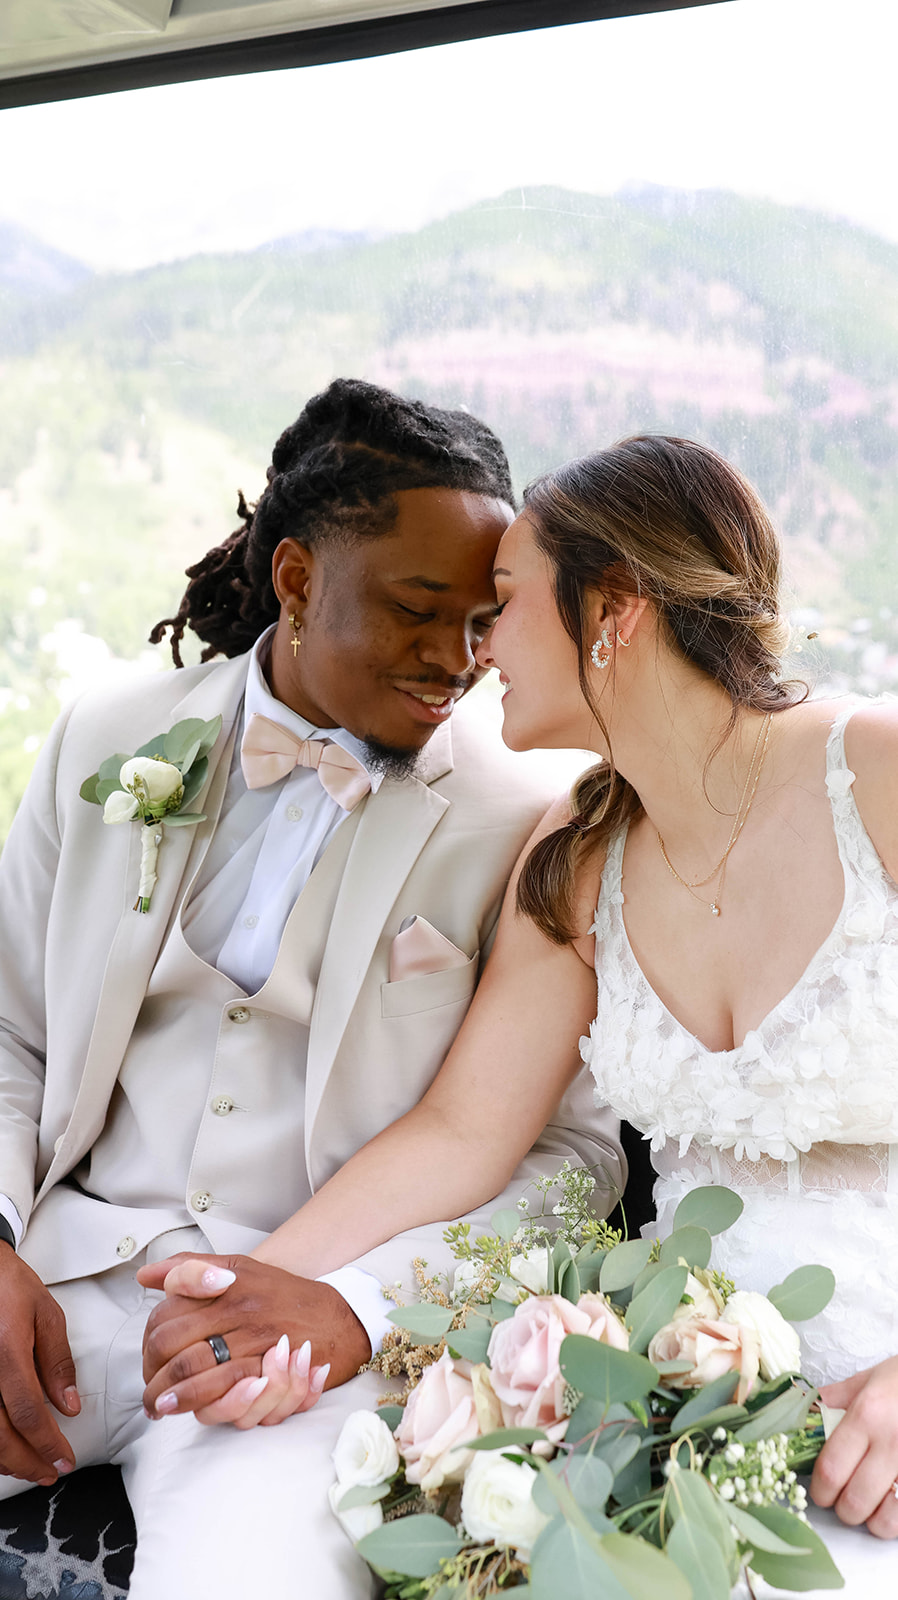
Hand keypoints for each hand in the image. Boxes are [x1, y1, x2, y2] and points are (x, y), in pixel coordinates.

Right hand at [0, 1249, 79, 1482]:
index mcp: (7, 1354)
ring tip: (30, 1467)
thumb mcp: (45, 1314)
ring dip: (6, 1460)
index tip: (63, 1460)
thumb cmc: (7, 1286)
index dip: (47, 1444)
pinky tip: (4, 1450)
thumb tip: (69, 1405)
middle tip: (50, 1471)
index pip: (28, 1414)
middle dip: (27, 1462)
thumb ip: (57, 1362)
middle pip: (0, 1436)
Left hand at [137, 1253, 369, 1419]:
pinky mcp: (270, 1370)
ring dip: (171, 1397)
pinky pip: (226, 1393)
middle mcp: (237, 1310)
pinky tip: (193, 1413)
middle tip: (150, 1393)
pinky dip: (204, 1406)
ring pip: (195, 1373)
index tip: (148, 1360)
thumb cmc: (284, 1294)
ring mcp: (252, 1340)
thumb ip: (191, 1269)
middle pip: (174, 1346)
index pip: (167, 1315)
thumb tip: (145, 1276)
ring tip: (160, 1408)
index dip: (148, 1343)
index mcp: (225, 1284)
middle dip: (153, 1376)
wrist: (339, 1318)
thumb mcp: (238, 1267)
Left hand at [812, 1356, 897, 1536]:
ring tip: (869, 1502)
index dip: (819, 1490)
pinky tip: (890, 1502)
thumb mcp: (867, 1380)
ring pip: (883, 1521)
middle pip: (853, 1502)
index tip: (820, 1491)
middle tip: (842, 1497)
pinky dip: (893, 1518)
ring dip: (870, 1518)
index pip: (830, 1470)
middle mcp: (890, 1443)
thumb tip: (801, 1417)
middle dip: (841, 1508)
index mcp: (867, 1415)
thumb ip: (832, 1401)